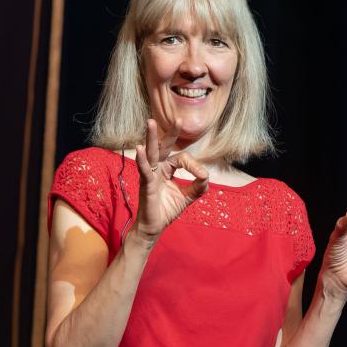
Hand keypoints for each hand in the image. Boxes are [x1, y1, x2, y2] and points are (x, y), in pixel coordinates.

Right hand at [133, 119, 209, 240]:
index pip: (182, 159)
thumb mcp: (187, 196)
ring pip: (151, 153)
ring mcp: (150, 175)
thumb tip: (206, 175)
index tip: (202, 176)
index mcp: (167, 169)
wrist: (154, 227)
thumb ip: (198, 186)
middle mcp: (158, 168)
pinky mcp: (145, 184)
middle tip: (178, 119)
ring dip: (151, 137)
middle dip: (170, 133)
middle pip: (164, 147)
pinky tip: (140, 149)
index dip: (194, 165)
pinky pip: (144, 170)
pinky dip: (142, 160)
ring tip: (150, 122)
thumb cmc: (167, 209)